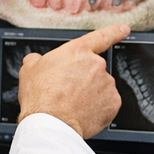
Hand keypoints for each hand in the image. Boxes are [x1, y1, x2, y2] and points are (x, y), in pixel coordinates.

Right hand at [16, 24, 130, 138]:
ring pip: (102, 87)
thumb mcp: (29, 70)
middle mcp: (96, 65)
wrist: (51, 124)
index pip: (101, 36)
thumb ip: (36, 60)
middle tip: (69, 91)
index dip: (114, 31)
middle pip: (95, 69)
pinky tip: (84, 112)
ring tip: (73, 104)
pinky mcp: (113, 103)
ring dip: (91, 94)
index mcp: (77, 52)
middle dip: (85, 79)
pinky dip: (98, 108)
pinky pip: (107, 103)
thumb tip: (35, 60)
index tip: (123, 29)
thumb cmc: (40, 98)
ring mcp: (107, 84)